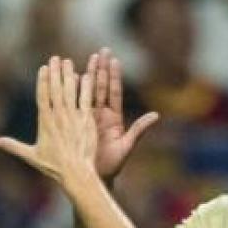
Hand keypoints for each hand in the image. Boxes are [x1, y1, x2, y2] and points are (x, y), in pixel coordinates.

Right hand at [0, 56, 99, 184]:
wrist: (74, 172)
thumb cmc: (53, 166)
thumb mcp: (31, 156)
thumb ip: (13, 146)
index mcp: (44, 122)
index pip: (42, 96)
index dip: (43, 81)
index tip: (44, 68)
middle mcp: (58, 116)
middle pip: (56, 89)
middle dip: (55, 72)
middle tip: (56, 58)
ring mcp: (73, 117)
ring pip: (70, 91)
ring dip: (68, 75)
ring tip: (68, 62)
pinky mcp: (86, 120)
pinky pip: (85, 99)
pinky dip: (85, 87)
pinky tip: (86, 75)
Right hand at [87, 48, 158, 180]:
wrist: (95, 177)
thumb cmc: (112, 165)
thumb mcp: (126, 146)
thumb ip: (139, 130)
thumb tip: (156, 115)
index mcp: (114, 119)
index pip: (114, 92)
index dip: (114, 76)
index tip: (113, 59)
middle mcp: (102, 116)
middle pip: (102, 87)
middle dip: (102, 69)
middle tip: (102, 50)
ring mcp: (90, 119)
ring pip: (88, 93)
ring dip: (89, 75)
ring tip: (88, 58)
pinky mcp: (79, 124)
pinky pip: (76, 105)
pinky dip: (74, 92)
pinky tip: (71, 78)